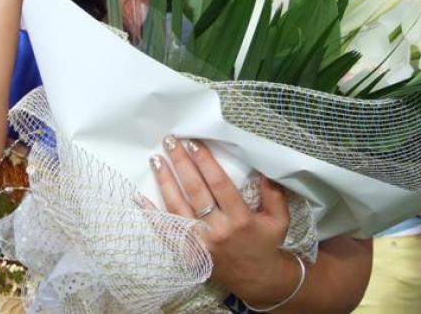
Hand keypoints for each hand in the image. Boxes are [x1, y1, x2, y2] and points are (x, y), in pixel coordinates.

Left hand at [151, 137, 298, 305]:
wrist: (258, 279)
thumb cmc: (267, 244)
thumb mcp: (279, 220)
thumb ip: (274, 194)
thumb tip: (266, 168)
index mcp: (240, 219)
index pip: (219, 184)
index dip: (204, 162)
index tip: (193, 142)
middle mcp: (218, 230)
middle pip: (195, 191)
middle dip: (181, 164)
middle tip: (170, 141)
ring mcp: (201, 243)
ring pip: (177, 208)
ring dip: (165, 182)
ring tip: (155, 160)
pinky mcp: (190, 253)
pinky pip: (168, 232)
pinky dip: (153, 216)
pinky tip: (141, 198)